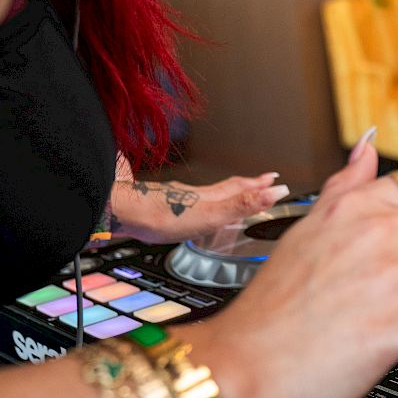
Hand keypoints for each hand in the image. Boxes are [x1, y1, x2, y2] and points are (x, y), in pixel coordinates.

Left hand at [109, 173, 288, 244]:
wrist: (122, 213)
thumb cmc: (162, 216)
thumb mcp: (211, 214)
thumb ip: (242, 204)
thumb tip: (274, 192)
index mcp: (208, 198)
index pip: (239, 189)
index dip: (259, 186)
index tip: (275, 181)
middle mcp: (194, 195)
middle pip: (225, 188)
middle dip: (246, 186)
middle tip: (263, 181)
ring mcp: (176, 198)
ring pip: (206, 192)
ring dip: (224, 192)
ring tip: (234, 192)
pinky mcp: (159, 204)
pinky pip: (186, 198)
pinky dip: (197, 198)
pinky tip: (189, 202)